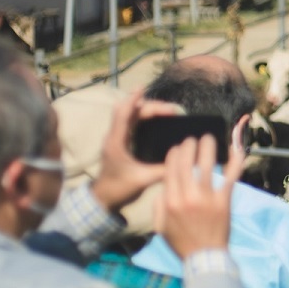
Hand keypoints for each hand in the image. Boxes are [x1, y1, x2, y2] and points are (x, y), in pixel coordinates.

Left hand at [91, 88, 184, 212]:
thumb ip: (163, 170)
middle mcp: (114, 136)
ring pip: (129, 115)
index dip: (133, 99)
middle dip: (150, 106)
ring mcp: (116, 139)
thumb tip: (186, 160)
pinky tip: (158, 120)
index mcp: (116, 142)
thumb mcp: (143, 180)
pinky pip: (131, 123)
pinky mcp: (120, 143)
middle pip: (129, 111)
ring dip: (146, 110)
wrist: (102, 199)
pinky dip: (144, 117)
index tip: (143, 88)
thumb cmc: (119, 189)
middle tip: (173, 110)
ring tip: (168, 111)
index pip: (123, 114)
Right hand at [153, 133, 233, 258]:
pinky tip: (237, 149)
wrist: (204, 257)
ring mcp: (206, 198)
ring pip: (205, 165)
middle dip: (188, 146)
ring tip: (208, 138)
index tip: (177, 147)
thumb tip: (163, 187)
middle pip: (185, 163)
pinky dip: (234, 161)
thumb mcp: (160, 226)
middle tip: (192, 139)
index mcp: (169, 201)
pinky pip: (230, 177)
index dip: (174, 154)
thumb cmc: (182, 242)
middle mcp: (186, 196)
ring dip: (207, 147)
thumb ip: (158, 205)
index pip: (170, 170)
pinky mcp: (223, 201)